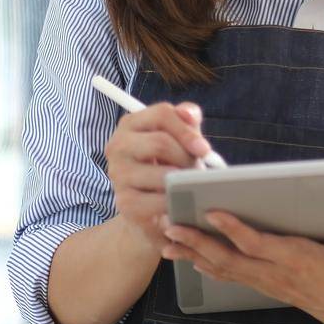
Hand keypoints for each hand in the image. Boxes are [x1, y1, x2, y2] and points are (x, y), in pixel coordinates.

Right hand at [103, 101, 211, 250]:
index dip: (187, 130)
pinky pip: (159, 200)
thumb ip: (186, 118)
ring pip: (162, 173)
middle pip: (160, 143)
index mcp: (131, 123)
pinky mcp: (125, 201)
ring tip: (191, 186)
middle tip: (198, 171)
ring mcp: (118, 174)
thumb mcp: (179, 137)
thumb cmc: (167, 164)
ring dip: (184, 181)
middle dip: (187, 158)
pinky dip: (176, 202)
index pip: (162, 114)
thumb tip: (189, 114)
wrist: (149, 208)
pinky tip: (181, 201)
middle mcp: (118, 145)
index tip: (204, 149)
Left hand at [159, 207, 323, 323]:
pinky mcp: (270, 287)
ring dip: (194, 254)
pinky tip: (192, 259)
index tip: (212, 211)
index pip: (259, 245)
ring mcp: (272, 283)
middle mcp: (279, 273)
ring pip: (226, 269)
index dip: (234, 229)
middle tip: (169, 226)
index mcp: (300, 260)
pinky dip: (209, 268)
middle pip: (230, 259)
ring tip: (167, 242)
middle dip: (197, 242)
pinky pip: (233, 277)